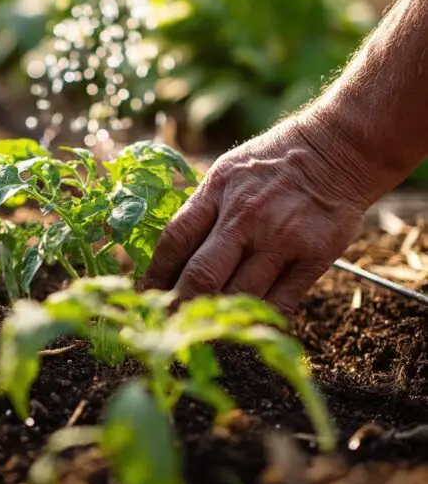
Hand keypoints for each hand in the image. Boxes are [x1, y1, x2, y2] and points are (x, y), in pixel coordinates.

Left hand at [144, 112, 379, 312]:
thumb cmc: (274, 163)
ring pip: (238, 295)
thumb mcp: (228, 171)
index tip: (147, 295)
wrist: (336, 150)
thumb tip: (170, 256)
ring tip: (203, 334)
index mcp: (218, 192)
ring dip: (217, 320)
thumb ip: (202, 210)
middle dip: (179, 305)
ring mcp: (281, 239)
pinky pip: (280, 303)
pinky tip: (245, 327)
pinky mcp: (313, 257)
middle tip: (169, 324)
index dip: (156, 274)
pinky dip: (259, 320)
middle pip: (201, 275)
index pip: (175, 240)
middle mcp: (245, 217)